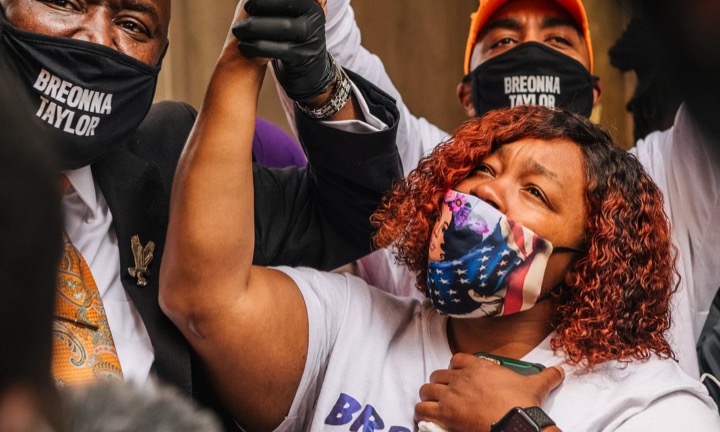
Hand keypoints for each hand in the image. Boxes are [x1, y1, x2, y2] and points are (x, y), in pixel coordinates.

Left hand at [232, 0, 333, 101]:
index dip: (265, 0)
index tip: (248, 5)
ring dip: (254, 28)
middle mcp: (314, 18)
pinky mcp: (303, 56)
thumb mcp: (289, 15)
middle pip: (285, 8)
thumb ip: (273, 6)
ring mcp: (311, 38)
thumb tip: (249, 1)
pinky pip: (279, 50)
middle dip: (259, 10)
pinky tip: (244, 47)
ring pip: (283, 28)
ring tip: (238, 31)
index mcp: (311, 4)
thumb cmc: (291, 35)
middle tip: (240, 19)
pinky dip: (257, 47)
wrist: (307, 65)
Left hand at [415, 353, 564, 431]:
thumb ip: (547, 376)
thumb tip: (560, 370)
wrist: (514, 423)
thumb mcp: (536, 386)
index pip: (457, 360)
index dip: (455, 368)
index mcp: (479, 367)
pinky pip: (422, 408)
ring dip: (428, 396)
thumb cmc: (522, 403)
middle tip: (446, 394)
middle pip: (438, 375)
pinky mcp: (445, 412)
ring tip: (434, 405)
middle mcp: (461, 377)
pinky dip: (422, 412)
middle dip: (440, 384)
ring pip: (427, 389)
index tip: (459, 377)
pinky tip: (427, 417)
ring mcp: (451, 394)